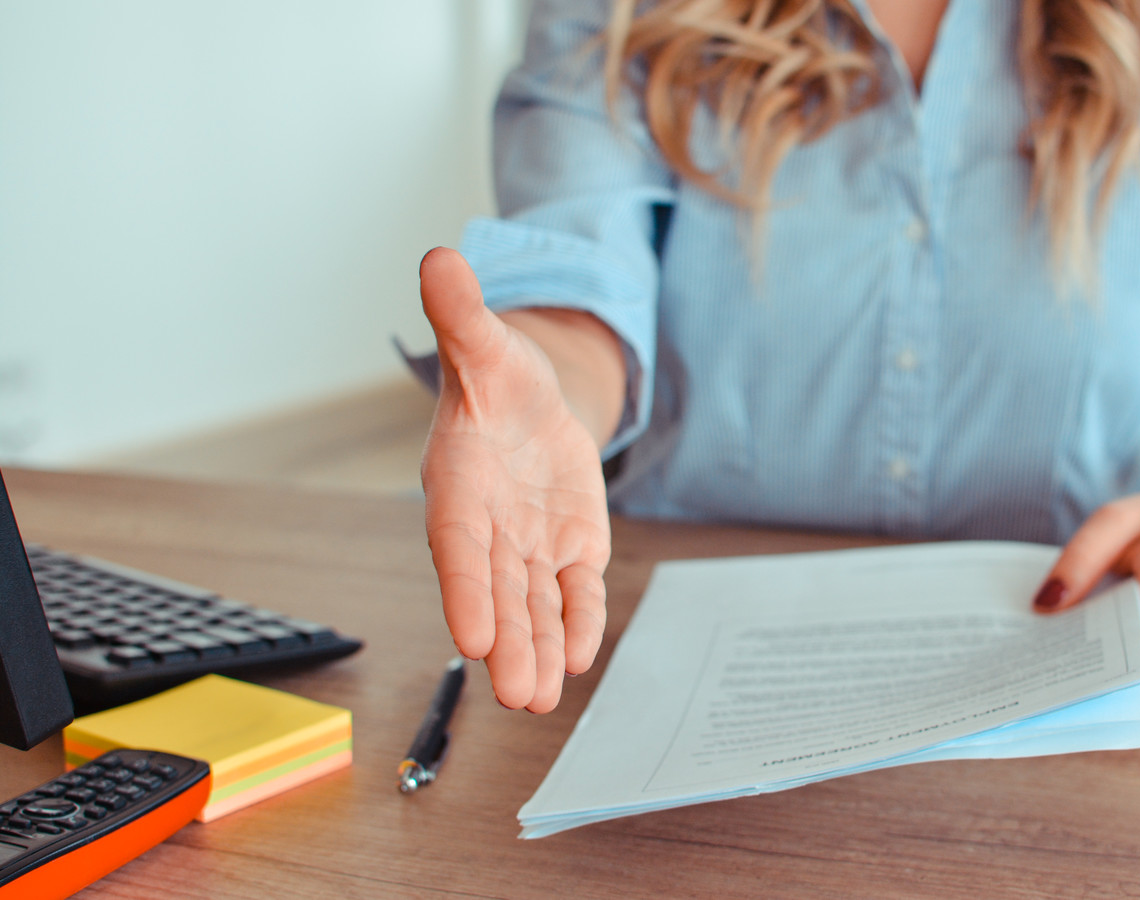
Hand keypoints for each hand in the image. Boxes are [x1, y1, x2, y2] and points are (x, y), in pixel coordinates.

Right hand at [419, 247, 610, 712]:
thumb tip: (440, 257)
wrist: (532, 401)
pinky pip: (574, 591)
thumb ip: (464, 315)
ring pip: (533, 603)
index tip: (474, 636)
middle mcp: (490, 526)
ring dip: (539, 648)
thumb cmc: (498, 376)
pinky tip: (582, 655)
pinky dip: (578, 619)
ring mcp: (529, 544)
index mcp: (459, 484)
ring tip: (541, 699)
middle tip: (518, 694)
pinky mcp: (569, 549)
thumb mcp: (487, 343)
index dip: (465, 589)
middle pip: (496, 591)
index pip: (458, 544)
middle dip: (508, 641)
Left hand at [1031, 478, 1139, 660]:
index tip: (1043, 629)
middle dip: (1076, 636)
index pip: (1134, 613)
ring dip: (1091, 638)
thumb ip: (1081, 558)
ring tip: (1068, 618)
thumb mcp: (1117, 518)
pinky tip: (1096, 622)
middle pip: (1119, 641)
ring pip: (1121, 654)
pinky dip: (1109, 642)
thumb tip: (1045, 606)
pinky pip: (1132, 657)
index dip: (1086, 625)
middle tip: (1033, 633)